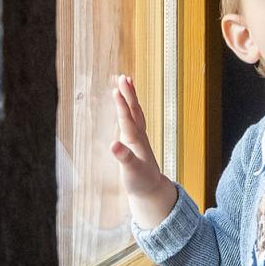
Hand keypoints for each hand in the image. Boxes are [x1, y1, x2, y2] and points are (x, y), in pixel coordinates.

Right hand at [110, 74, 175, 227]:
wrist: (151, 189)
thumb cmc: (140, 182)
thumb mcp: (131, 172)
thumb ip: (123, 158)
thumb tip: (113, 144)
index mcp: (136, 142)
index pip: (127, 119)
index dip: (121, 105)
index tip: (116, 90)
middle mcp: (139, 136)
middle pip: (134, 110)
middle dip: (128, 94)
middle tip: (123, 76)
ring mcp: (140, 136)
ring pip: (136, 111)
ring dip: (131, 96)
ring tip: (127, 80)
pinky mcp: (138, 139)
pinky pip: (135, 117)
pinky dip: (131, 106)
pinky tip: (128, 100)